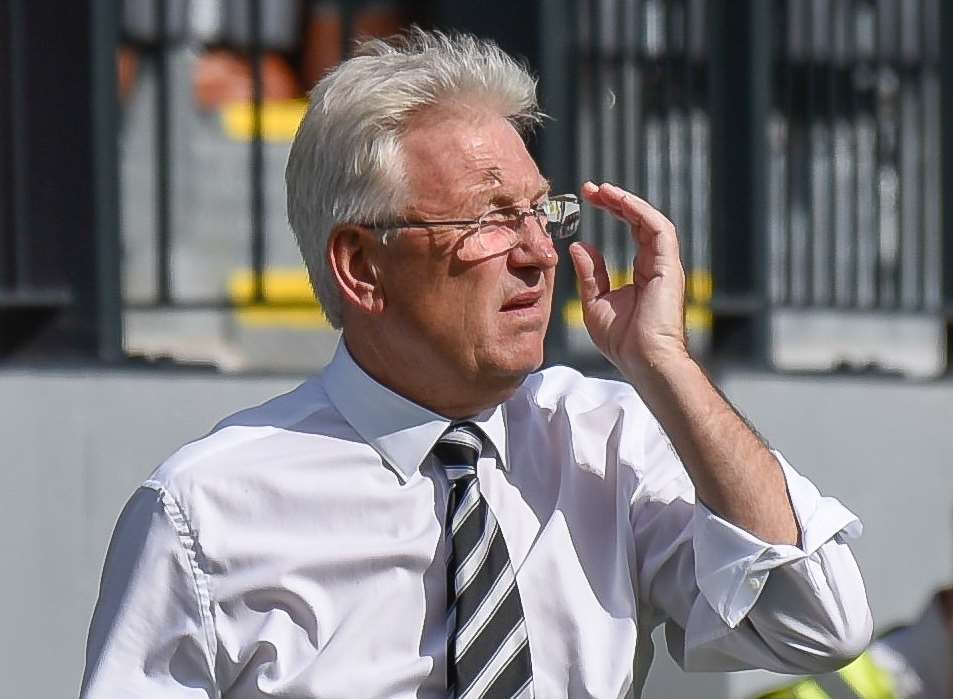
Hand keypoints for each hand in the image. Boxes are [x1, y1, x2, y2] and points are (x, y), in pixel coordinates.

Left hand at [568, 182, 687, 377]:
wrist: (644, 361)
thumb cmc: (622, 341)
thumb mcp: (595, 303)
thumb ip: (590, 274)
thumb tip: (580, 246)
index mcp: (643, 272)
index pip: (631, 231)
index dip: (613, 211)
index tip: (588, 199)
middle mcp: (657, 265)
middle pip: (640, 220)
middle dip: (616, 200)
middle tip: (590, 188)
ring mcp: (666, 265)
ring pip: (650, 220)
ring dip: (626, 201)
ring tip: (601, 190)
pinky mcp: (670, 267)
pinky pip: (659, 230)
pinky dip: (640, 211)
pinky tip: (619, 201)